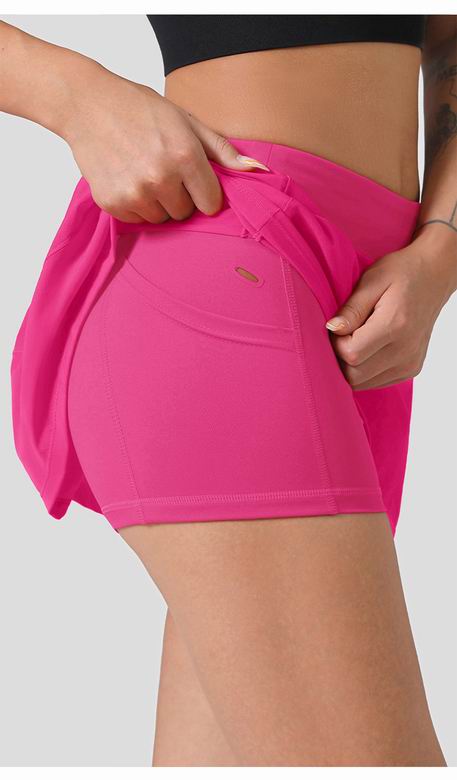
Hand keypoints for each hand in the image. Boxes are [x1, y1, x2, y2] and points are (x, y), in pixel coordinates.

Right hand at [60, 63, 267, 222]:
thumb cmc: (141, 109)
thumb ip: (222, 151)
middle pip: (184, 213)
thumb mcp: (187, 122)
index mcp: (185, 156)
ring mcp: (134, 193)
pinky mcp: (112, 203)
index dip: (203, 194)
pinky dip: (134, 206)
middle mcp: (161, 178)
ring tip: (142, 172)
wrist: (87, 104)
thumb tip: (257, 171)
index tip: (193, 181)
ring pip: (160, 219)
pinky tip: (126, 178)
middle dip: (179, 197)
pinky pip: (136, 220)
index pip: (210, 204)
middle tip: (162, 170)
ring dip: (156, 203)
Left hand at [324, 234, 456, 389]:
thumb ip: (351, 309)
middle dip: (340, 358)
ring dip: (351, 366)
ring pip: (363, 383)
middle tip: (344, 333)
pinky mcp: (410, 370)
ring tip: (357, 338)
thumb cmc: (402, 272)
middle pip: (355, 375)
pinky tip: (368, 347)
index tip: (339, 326)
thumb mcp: (372, 280)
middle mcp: (405, 351)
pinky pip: (375, 382)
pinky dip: (364, 370)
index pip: (351, 354)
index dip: (336, 343)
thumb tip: (331, 329)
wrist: (435, 276)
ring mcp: (410, 364)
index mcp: (395, 326)